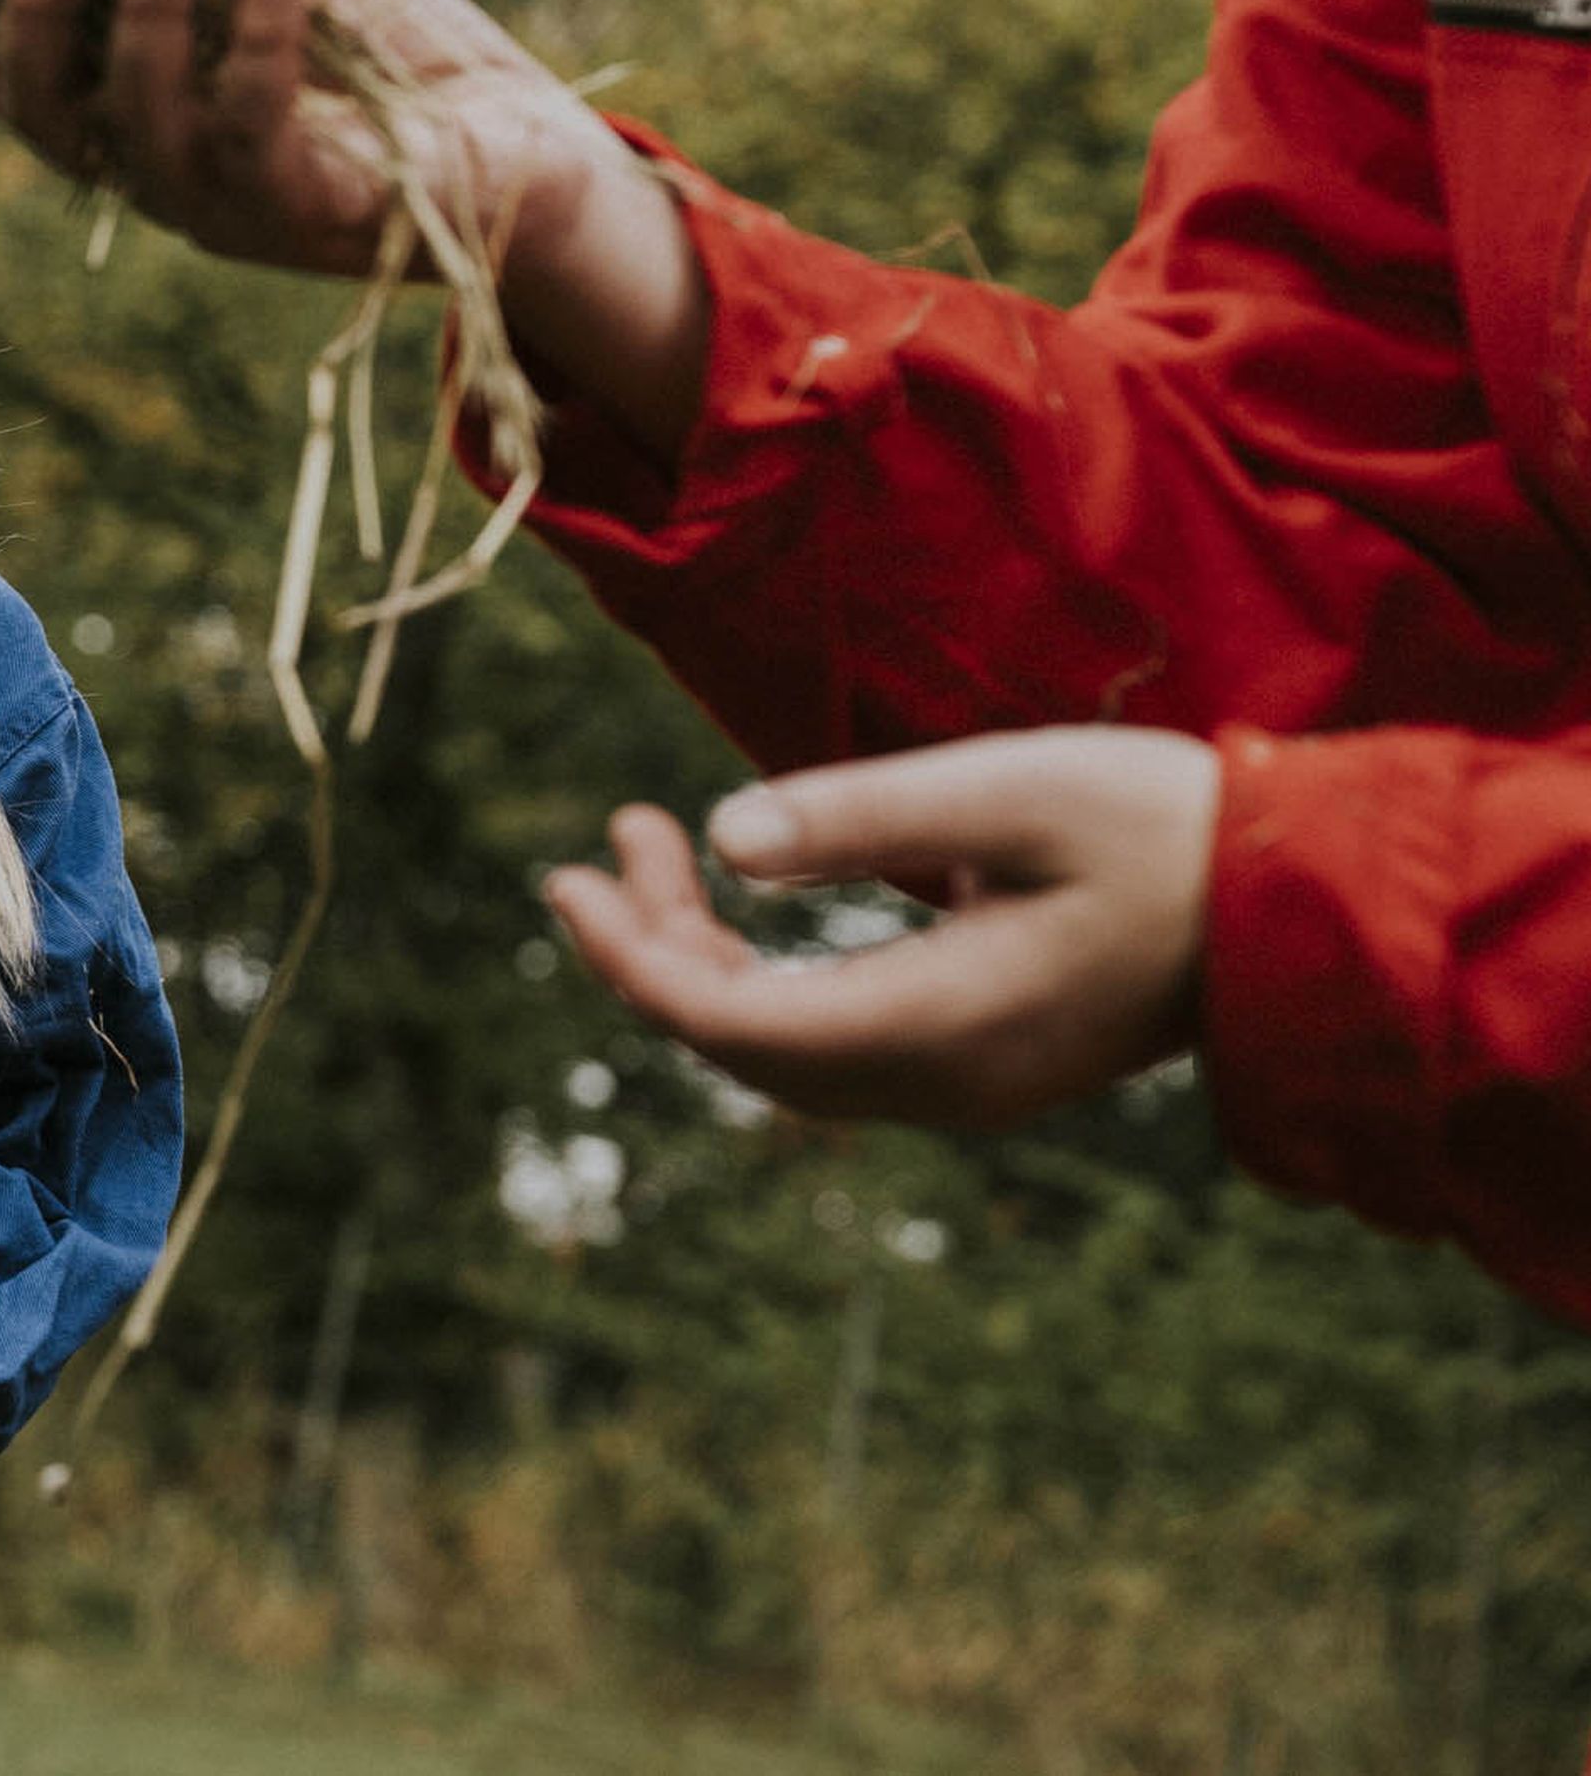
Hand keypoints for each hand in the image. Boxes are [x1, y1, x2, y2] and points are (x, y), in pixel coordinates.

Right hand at [0, 0, 708, 459]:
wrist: (525, 142)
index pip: (11, 82)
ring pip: (142, 118)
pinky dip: (261, 33)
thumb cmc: (392, 53)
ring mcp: (229, 206)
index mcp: (131, 122)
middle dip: (38, 9)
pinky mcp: (315, 212)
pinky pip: (257, 126)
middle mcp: (159, 176)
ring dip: (149, 7)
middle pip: (43, 113)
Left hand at [544, 727, 1220, 1129]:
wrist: (1304, 907)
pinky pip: (835, 1039)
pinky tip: (740, 897)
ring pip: (784, 1048)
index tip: (568, 876)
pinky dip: (766, 974)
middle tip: (601, 844)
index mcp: (942, 1027)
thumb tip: (724, 839)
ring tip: (649, 846)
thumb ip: (865, 816)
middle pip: (743, 1046)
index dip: (633, 959)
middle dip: (651, 950)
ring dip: (703, 958)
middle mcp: (943, 1082)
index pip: (732, 1026)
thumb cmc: (1165, 827)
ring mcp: (967, 1082)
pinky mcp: (983, 1057)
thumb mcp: (1010, 790)